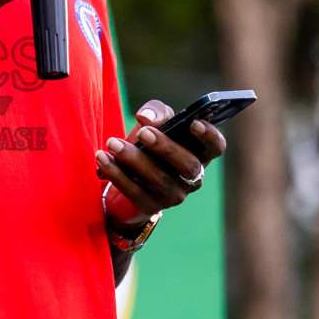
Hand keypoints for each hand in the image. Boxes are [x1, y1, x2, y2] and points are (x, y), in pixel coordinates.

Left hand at [97, 99, 227, 229]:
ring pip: (159, 179)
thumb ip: (156, 112)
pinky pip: (134, 192)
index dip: (210, 136)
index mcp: (199, 153)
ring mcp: (173, 195)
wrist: (129, 175)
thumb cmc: (149, 142)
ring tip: (112, 143)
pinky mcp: (150, 206)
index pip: (216, 148)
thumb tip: (146, 116)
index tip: (194, 123)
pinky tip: (102, 157)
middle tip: (143, 132)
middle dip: (165, 147)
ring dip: (134, 159)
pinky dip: (116, 173)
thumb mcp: (156, 123)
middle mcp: (192, 177)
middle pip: (188, 164)